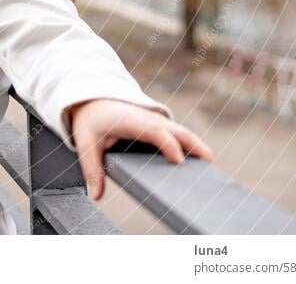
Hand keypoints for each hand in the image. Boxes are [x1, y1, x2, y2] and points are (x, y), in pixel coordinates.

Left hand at [68, 98, 214, 200]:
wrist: (93, 100)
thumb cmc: (92, 121)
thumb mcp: (85, 142)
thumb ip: (92, 169)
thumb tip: (95, 196)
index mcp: (131, 121)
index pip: (154, 131)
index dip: (167, 144)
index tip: (178, 161)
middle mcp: (148, 119)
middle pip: (176, 130)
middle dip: (194, 145)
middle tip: (209, 164)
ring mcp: (156, 121)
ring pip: (182, 131)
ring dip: (197, 146)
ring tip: (210, 168)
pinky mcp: (159, 125)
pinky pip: (178, 134)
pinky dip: (191, 145)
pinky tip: (199, 163)